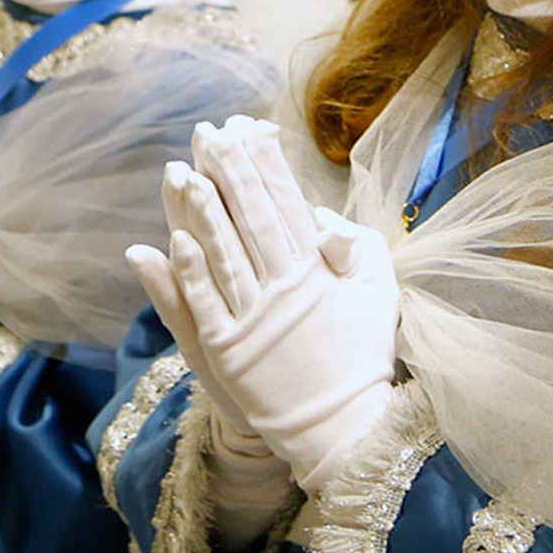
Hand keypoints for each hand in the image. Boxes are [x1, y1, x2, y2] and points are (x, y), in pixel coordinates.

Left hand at [139, 115, 398, 490]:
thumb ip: (359, 248)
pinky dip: (188, 273)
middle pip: (252, 219)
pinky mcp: (228, 352)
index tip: (251, 127)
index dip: (268, 165)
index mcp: (320, 272)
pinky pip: (204, 305)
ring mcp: (255, 320)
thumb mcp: (380, 294)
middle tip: (211, 132)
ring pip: (223, 254)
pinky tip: (172, 241)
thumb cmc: (363, 354)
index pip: (288, 205)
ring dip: (202, 213)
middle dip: (230, 173)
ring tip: (182, 173)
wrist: (343, 425)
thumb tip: (322, 219)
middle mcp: (286, 289)